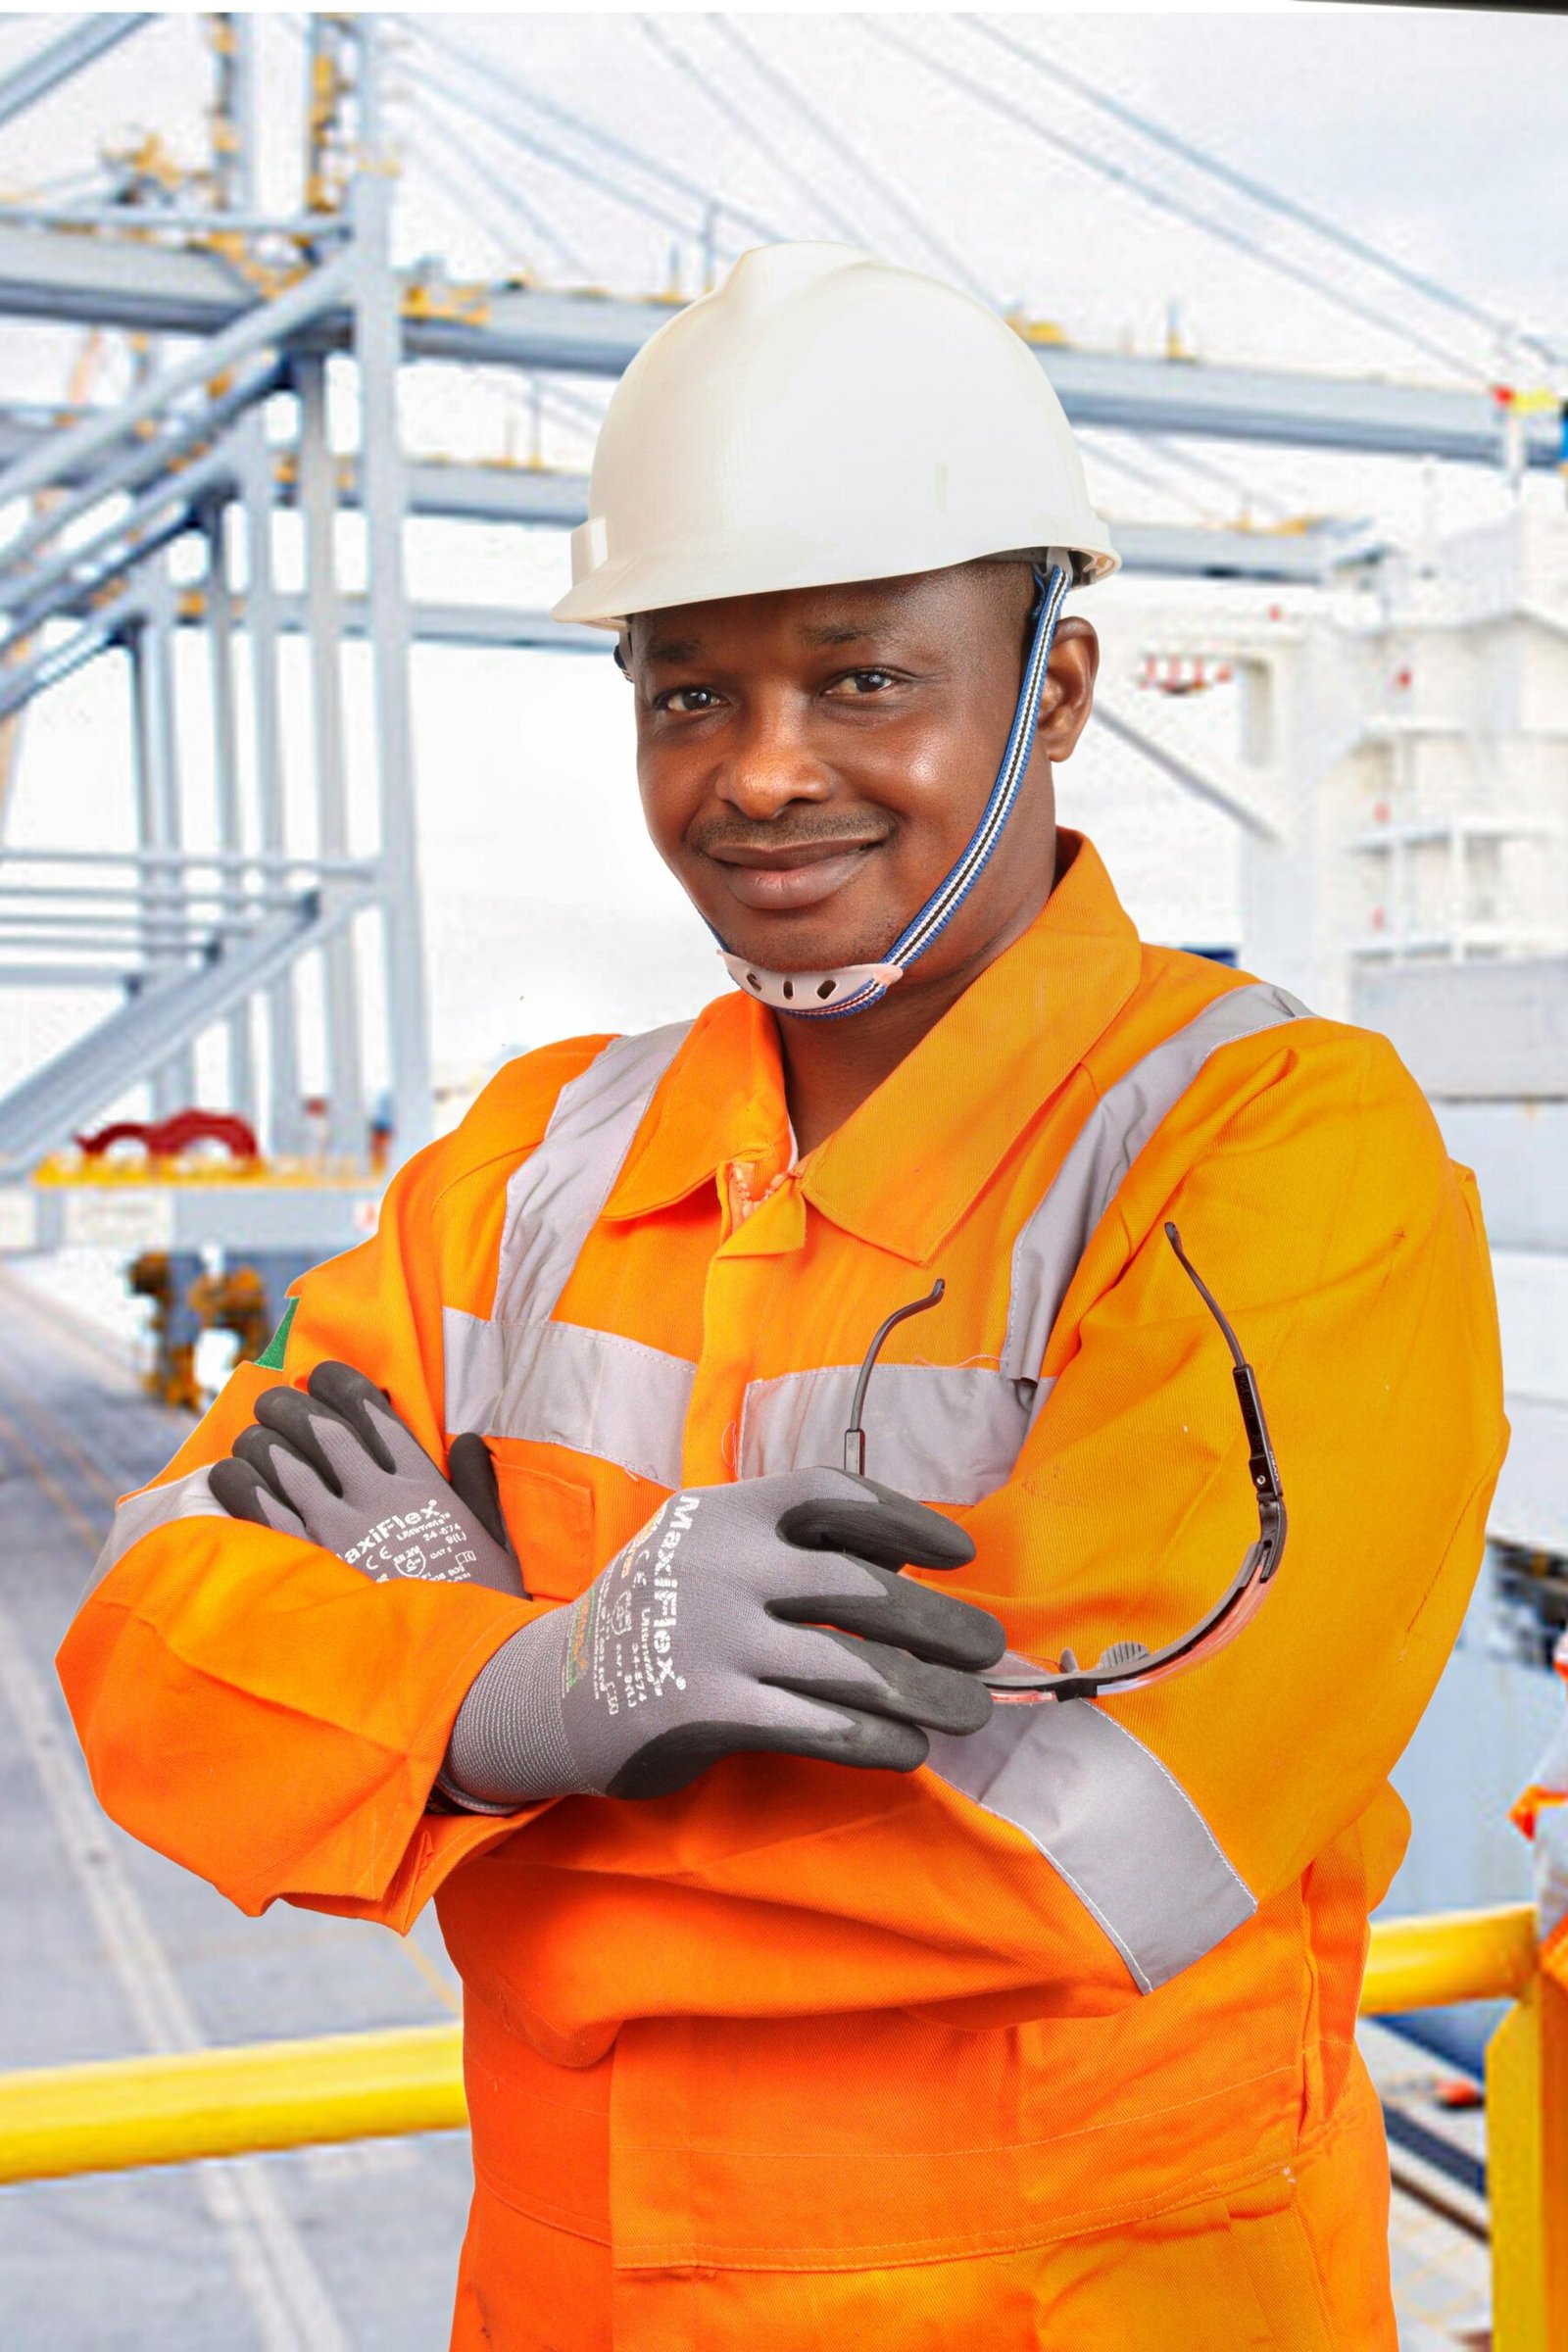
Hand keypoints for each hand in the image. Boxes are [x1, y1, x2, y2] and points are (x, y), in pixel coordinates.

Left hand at [208, 1362, 525, 1597]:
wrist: (459, 1673)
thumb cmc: (483, 1609)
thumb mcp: (497, 1543)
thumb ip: (479, 1486)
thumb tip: (469, 1439)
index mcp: (423, 1485)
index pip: (372, 1413)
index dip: (340, 1384)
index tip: (321, 1374)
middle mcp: (376, 1497)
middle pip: (318, 1429)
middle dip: (289, 1405)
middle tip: (273, 1402)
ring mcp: (337, 1532)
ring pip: (281, 1463)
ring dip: (260, 1441)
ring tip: (250, 1438)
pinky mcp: (306, 1569)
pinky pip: (257, 1511)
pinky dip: (237, 1485)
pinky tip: (227, 1476)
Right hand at [442, 1467, 1005, 1805]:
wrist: (553, 1688)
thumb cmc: (661, 1613)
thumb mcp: (708, 1548)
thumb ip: (787, 1544)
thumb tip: (906, 1560)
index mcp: (727, 1511)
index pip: (832, 1496)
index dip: (904, 1519)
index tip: (959, 1552)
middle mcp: (722, 1565)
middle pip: (859, 1588)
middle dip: (937, 1621)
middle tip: (987, 1647)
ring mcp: (712, 1637)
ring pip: (849, 1666)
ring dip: (925, 1691)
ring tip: (972, 1710)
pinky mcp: (705, 1708)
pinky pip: (814, 1724)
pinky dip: (874, 1738)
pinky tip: (910, 1748)